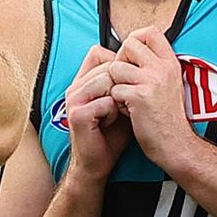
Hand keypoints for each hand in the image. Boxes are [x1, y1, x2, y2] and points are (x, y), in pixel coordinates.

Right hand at [65, 45, 132, 181]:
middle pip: (106, 66)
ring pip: (106, 81)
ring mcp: (73, 100)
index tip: (128, 82)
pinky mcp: (77, 115)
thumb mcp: (120, 102)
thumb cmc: (111, 134)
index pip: (98, 53)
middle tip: (124, 104)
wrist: (97, 163)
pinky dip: (114, 113)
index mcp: (82, 81)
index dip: (118, 62)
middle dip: (122, 83)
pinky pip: (105, 102)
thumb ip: (124, 81)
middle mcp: (75, 87)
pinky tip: (111, 123)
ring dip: (119, 98)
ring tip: (117, 113)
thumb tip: (143, 61)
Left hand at [109, 26, 195, 170]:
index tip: (131, 57)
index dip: (135, 39)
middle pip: (129, 44)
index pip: (151, 32)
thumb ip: (154, 67)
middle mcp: (163, 68)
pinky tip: (128, 112)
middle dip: (120, 60)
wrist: (176, 145)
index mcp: (171, 63)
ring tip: (126, 99)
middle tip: (124, 80)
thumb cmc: (168, 118)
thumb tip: (131, 50)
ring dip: (116, 84)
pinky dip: (116, 102)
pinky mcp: (139, 97)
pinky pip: (114, 89)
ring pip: (116, 67)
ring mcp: (151, 81)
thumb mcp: (169, 84)